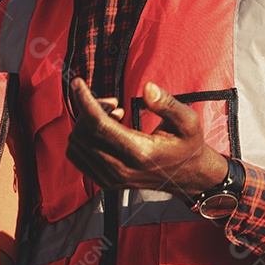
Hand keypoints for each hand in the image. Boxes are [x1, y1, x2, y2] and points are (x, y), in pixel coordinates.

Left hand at [65, 78, 227, 199]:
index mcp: (140, 153)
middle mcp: (121, 169)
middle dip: (90, 110)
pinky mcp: (105, 182)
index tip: (78, 82)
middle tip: (113, 104)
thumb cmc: (187, 145)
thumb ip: (168, 104)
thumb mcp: (187, 122)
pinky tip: (104, 131)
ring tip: (113, 117)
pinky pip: (77, 156)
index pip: (98, 126)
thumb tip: (147, 88)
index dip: (84, 101)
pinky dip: (83, 138)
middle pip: (83, 133)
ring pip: (76, 145)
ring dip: (86, 124)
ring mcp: (111, 179)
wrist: (188, 177)